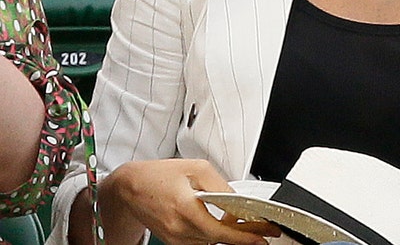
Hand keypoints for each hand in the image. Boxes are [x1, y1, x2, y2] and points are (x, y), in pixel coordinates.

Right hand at [98, 158, 279, 244]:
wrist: (130, 187)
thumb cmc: (159, 175)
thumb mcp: (196, 168)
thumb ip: (220, 186)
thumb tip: (237, 200)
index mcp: (184, 207)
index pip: (220, 230)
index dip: (244, 236)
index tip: (262, 236)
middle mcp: (178, 227)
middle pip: (218, 238)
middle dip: (244, 237)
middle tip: (264, 233)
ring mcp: (174, 237)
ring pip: (210, 242)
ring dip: (229, 237)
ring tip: (249, 229)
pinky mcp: (172, 240)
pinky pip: (199, 241)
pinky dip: (214, 235)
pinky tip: (225, 227)